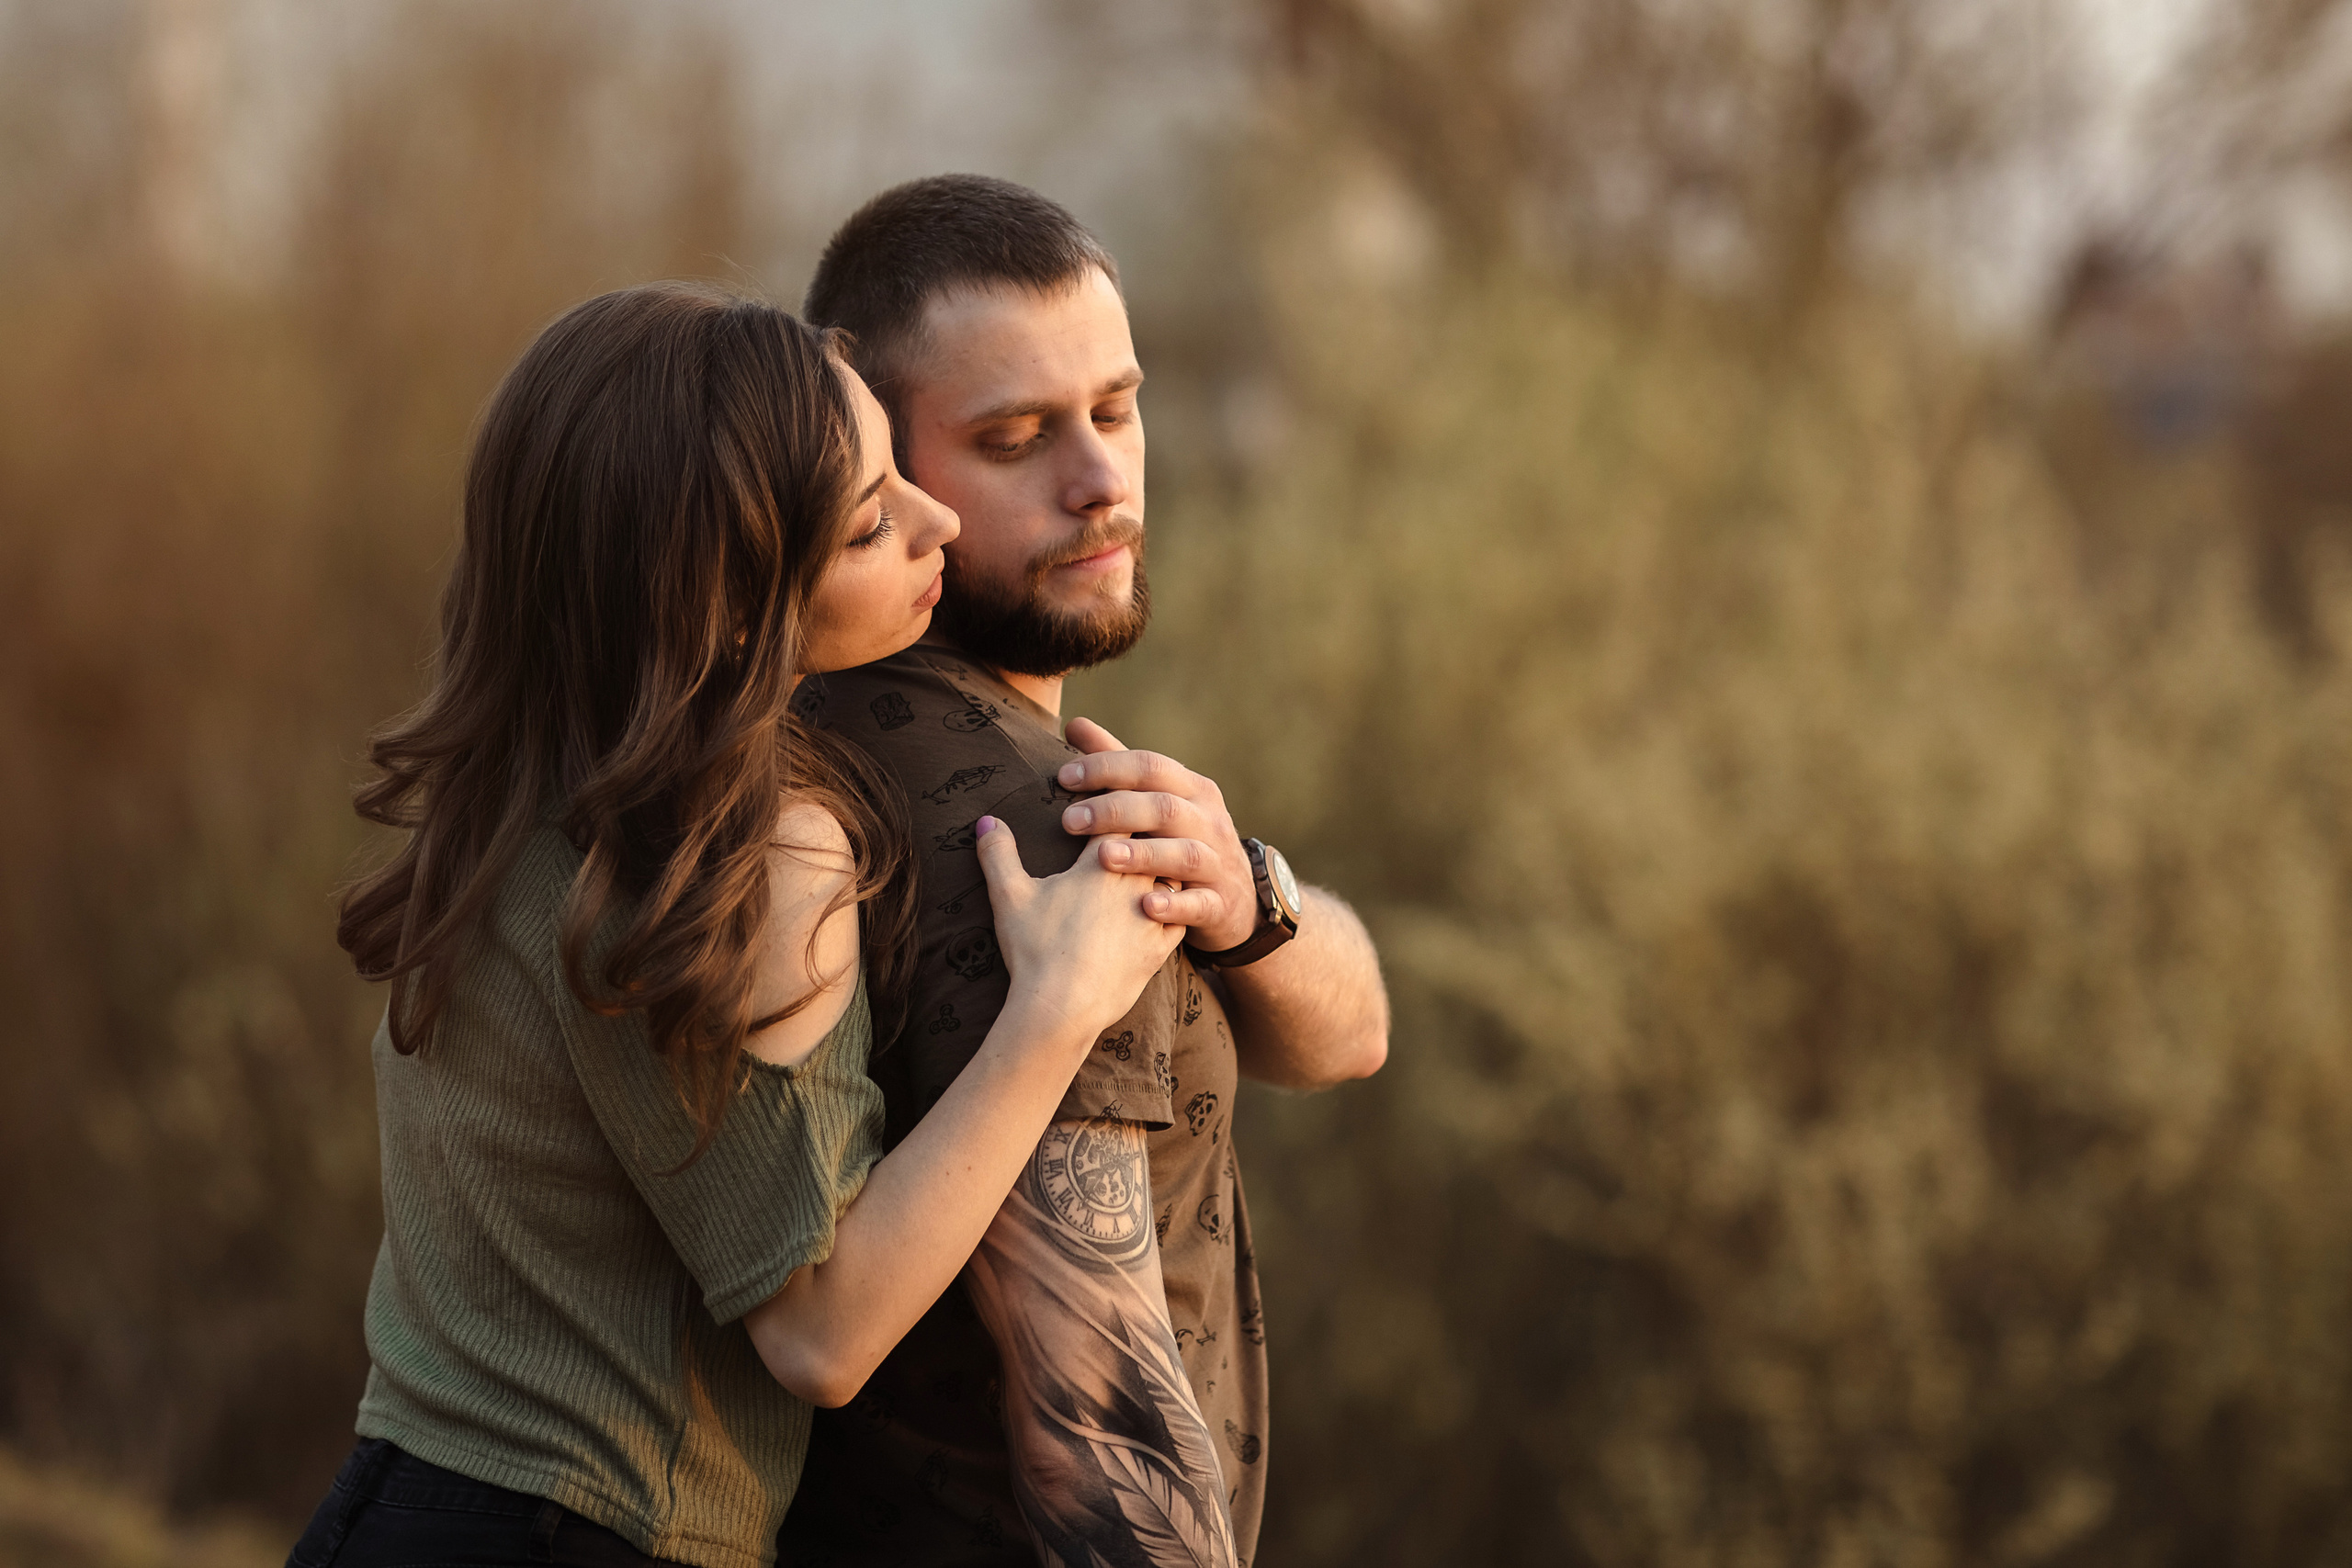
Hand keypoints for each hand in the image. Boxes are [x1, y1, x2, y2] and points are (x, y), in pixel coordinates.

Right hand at [974, 815, 1183, 1041]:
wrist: (1062, 1008)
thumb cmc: (1035, 949)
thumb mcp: (1008, 896)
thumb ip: (998, 853)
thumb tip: (984, 820)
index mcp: (1102, 862)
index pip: (1120, 813)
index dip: (1116, 801)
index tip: (1111, 796)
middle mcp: (1135, 882)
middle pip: (1154, 839)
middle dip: (1147, 828)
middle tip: (1141, 820)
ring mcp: (1153, 915)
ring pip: (1176, 874)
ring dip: (1167, 864)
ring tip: (1159, 859)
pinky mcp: (1161, 947)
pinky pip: (1183, 914)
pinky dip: (1180, 903)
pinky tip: (1171, 902)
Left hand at [1055, 718, 1254, 950]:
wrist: (1235, 897)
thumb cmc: (1181, 838)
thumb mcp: (1159, 799)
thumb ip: (1119, 765)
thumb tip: (1075, 725)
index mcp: (1192, 789)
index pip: (1150, 767)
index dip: (1107, 767)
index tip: (1064, 777)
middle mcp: (1209, 821)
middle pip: (1165, 807)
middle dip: (1115, 810)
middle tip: (1069, 821)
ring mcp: (1218, 863)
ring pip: (1185, 854)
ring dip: (1143, 854)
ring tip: (1103, 857)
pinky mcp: (1220, 903)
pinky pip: (1200, 903)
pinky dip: (1175, 905)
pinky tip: (1146, 906)